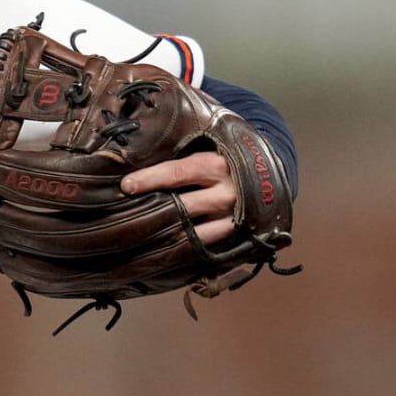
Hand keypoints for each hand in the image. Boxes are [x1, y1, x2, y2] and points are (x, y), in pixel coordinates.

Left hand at [121, 150, 236, 244]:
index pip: (177, 172)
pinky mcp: (236, 236)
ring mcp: (232, 218)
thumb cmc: (227, 157)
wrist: (269, 174)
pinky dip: (184, 248)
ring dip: (168, 235)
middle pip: (184, 206)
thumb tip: (140, 150)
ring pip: (195, 233)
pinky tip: (163, 249)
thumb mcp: (209, 146)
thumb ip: (181, 151)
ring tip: (142, 237)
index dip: (149, 179)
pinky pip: (206, 247)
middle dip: (154, 211)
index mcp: (216, 165)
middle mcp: (226, 193)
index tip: (126, 185)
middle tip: (127, 216)